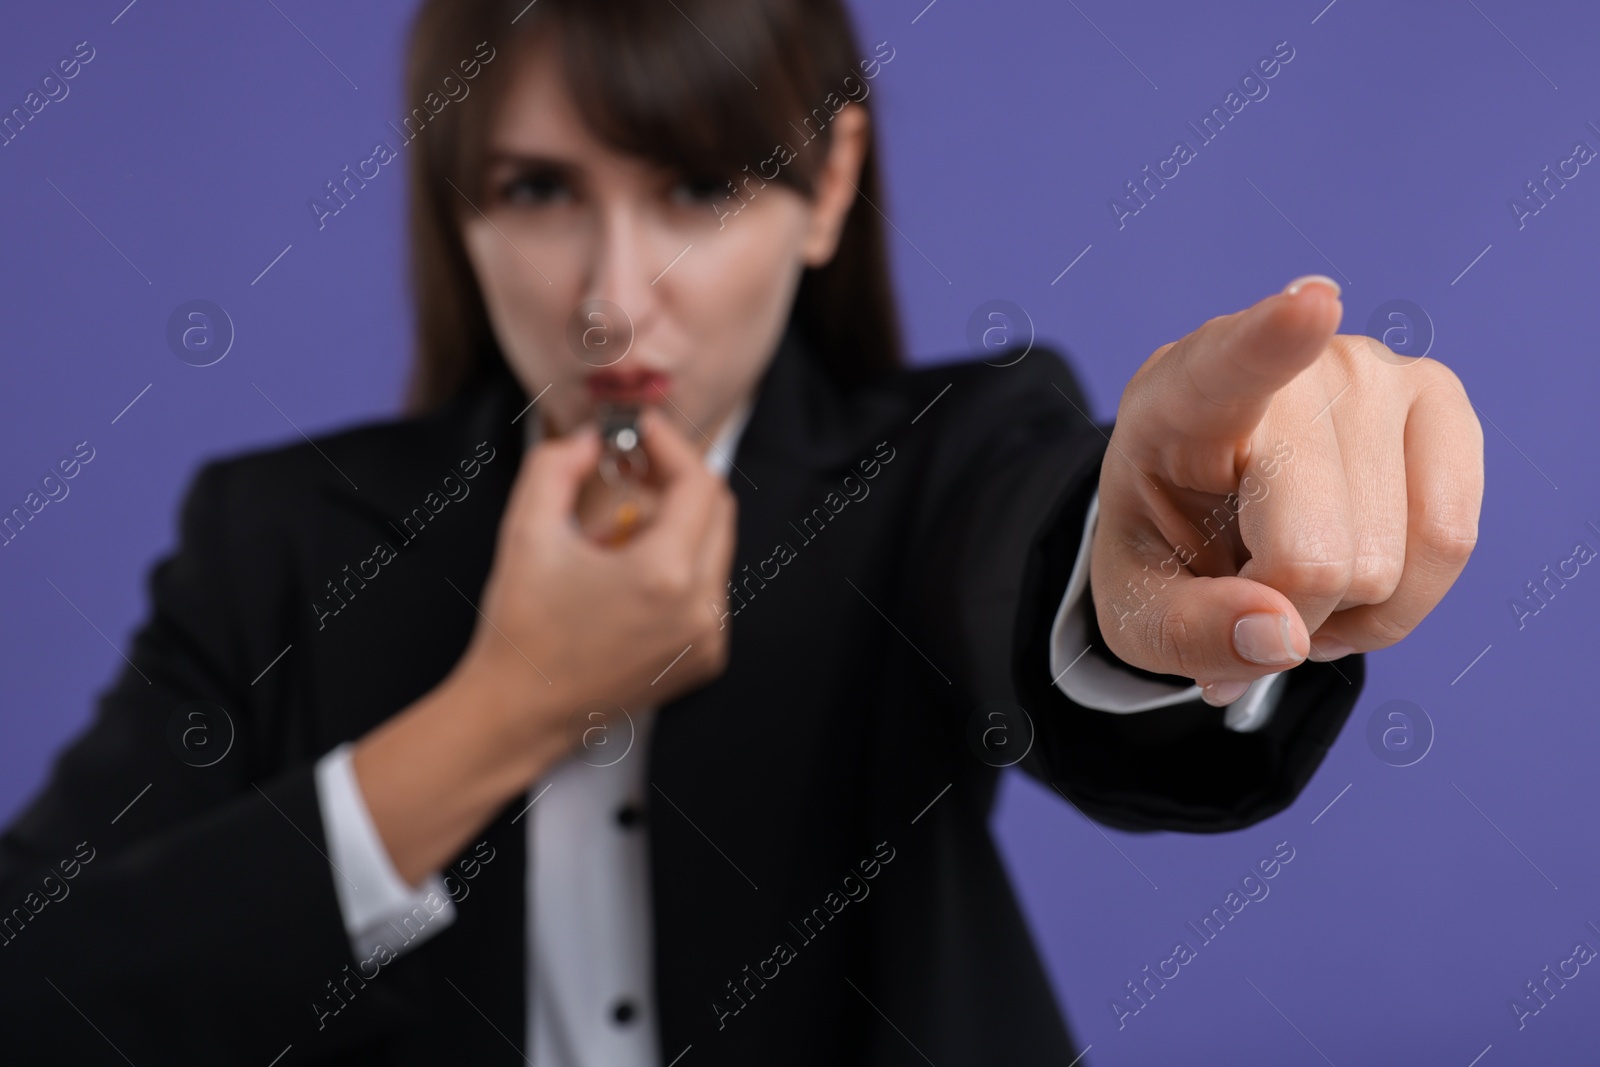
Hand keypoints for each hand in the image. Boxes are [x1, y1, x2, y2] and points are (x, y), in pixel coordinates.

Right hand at [459, 405, 738, 743]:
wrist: (519, 712)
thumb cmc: (521, 630)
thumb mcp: (527, 531)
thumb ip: (557, 465)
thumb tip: (590, 440)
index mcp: (665, 575)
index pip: (698, 484)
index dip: (670, 447)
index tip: (640, 433)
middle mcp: (701, 610)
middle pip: (717, 512)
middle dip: (676, 482)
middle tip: (632, 468)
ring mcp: (708, 639)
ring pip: (715, 551)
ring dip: (675, 527)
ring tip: (615, 539)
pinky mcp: (705, 659)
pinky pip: (709, 592)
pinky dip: (679, 570)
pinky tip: (627, 582)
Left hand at [1089, 275, 1482, 706]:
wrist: (1206, 508)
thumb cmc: (1167, 543)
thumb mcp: (1135, 609)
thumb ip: (1186, 631)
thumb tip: (1282, 637)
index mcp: (1182, 397)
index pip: (1236, 363)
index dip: (1276, 339)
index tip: (1311, 302)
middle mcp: (1292, 365)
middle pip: (1316, 553)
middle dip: (1285, 613)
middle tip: (1245, 591)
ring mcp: (1376, 373)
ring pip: (1386, 562)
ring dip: (1341, 611)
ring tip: (1291, 576)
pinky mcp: (1439, 403)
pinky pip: (1448, 541)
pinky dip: (1399, 600)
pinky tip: (1350, 582)